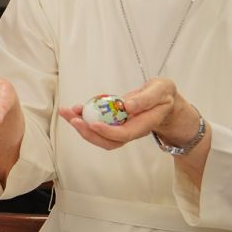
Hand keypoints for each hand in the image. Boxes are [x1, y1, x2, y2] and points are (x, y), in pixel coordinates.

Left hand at [58, 77, 195, 150]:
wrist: (165, 101)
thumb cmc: (163, 94)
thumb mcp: (161, 90)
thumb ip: (146, 98)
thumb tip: (127, 106)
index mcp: (145, 124)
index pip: (125, 134)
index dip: (108, 132)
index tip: (93, 124)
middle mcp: (131, 130)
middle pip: (109, 141)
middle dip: (88, 133)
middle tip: (73, 119)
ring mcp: (122, 128)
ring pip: (100, 136)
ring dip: (81, 126)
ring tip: (66, 113)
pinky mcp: (114, 123)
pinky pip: (98, 125)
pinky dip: (84, 119)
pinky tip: (74, 110)